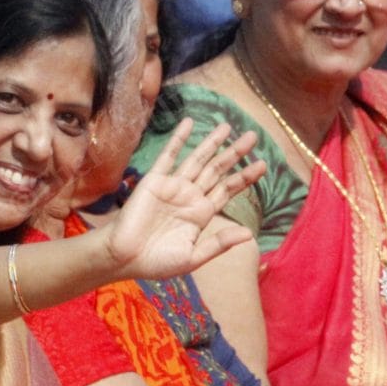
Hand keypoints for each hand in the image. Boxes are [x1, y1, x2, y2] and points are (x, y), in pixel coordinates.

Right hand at [102, 117, 266, 280]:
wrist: (124, 258)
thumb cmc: (157, 262)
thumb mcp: (193, 257)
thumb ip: (219, 244)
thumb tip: (249, 235)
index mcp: (201, 214)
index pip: (227, 190)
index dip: (244, 177)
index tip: (263, 164)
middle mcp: (190, 196)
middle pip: (217, 170)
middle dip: (234, 153)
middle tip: (253, 136)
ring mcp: (173, 186)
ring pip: (197, 159)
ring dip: (212, 142)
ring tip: (228, 125)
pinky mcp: (155, 180)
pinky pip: (169, 155)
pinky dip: (179, 139)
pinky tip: (190, 123)